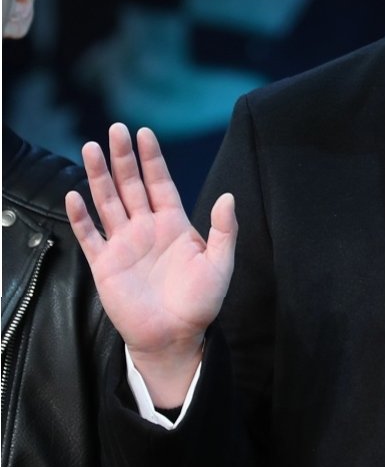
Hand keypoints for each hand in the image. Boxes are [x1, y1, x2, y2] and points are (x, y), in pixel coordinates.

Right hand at [66, 123, 236, 405]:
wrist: (176, 337)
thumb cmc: (201, 302)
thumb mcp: (220, 264)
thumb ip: (224, 230)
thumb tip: (228, 196)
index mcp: (173, 223)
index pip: (160, 182)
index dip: (152, 158)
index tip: (144, 133)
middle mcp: (146, 228)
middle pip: (131, 185)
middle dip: (123, 158)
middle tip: (115, 129)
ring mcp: (123, 244)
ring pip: (108, 202)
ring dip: (99, 177)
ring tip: (91, 148)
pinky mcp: (105, 264)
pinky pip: (90, 236)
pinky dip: (81, 217)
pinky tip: (74, 195)